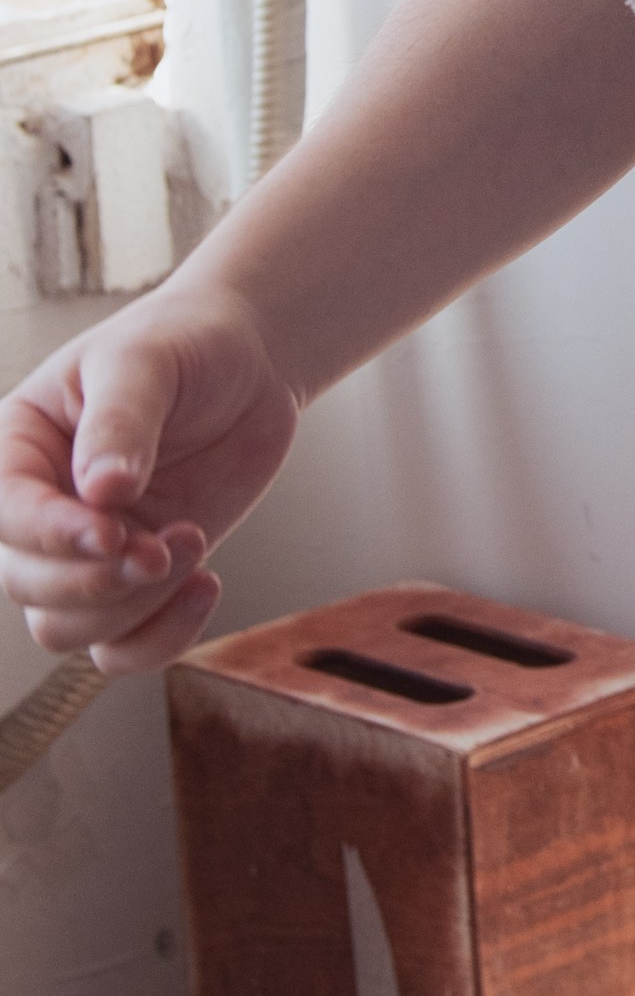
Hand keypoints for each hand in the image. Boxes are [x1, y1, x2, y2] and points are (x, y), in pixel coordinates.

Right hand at [0, 288, 300, 669]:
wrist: (248, 365)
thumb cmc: (185, 346)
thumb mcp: (147, 362)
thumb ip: (121, 421)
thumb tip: (102, 491)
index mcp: (19, 449)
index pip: (3, 515)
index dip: (50, 535)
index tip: (112, 532)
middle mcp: (41, 509)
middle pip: (27, 584)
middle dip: (96, 580)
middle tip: (166, 546)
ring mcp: (88, 551)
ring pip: (66, 627)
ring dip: (133, 606)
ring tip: (193, 541)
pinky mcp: (137, 579)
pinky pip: (120, 649)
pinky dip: (160, 639)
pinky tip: (206, 584)